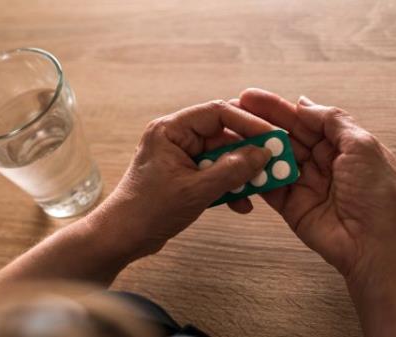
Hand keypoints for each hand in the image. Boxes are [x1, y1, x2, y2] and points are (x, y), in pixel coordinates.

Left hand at [95, 100, 274, 258]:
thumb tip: (261, 154)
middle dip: (247, 150)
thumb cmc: (148, 210)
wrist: (122, 238)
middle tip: (273, 160)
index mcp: (170, 130)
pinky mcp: (183, 176)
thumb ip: (232, 171)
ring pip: (221, 156)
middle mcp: (175, 138)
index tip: (271, 136)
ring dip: (240, 172)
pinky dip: (228, 186)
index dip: (247, 122)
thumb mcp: (196, 190)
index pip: (217, 112)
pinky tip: (241, 202)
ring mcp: (179, 157)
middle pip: (222, 134)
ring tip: (261, 185)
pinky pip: (213, 173)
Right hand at [236, 88, 395, 336]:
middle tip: (232, 107)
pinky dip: (253, 175)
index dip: (279, 107)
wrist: (377, 246)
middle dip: (260, 122)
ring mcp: (304, 184)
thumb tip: (304, 103)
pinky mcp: (290, 206)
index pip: (305, 120)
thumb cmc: (379, 195)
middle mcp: (321, 162)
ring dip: (253, 145)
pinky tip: (236, 160)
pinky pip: (268, 186)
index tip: (251, 96)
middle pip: (286, 136)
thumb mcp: (363, 146)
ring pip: (274, 159)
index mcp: (342, 145)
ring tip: (228, 132)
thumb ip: (332, 121)